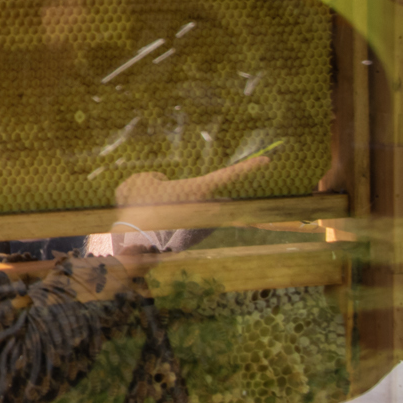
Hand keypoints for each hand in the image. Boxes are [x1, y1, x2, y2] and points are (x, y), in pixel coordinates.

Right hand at [105, 152, 272, 255]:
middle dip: (184, 195)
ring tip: (150, 215)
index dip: (248, 167)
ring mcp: (200, 223)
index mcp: (198, 189)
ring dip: (170, 209)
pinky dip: (167, 223)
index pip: (229, 175)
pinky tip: (150, 226)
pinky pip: (179, 223)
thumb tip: (162, 182)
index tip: (267, 161)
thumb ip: (153, 177)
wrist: (135, 242)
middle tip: (161, 201)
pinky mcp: (191, 237)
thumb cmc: (139, 207)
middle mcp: (206, 207)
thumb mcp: (139, 181)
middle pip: (201, 195)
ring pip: (186, 209)